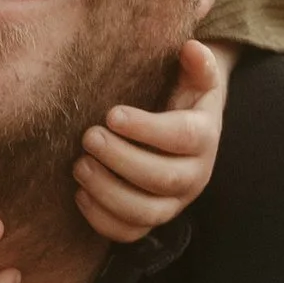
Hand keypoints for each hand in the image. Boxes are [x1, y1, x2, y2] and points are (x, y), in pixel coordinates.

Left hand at [75, 40, 228, 242]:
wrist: (184, 127)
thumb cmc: (181, 96)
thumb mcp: (195, 76)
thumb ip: (197, 63)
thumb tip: (192, 48)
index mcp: (204, 136)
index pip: (182, 137)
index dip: (147, 128)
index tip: (111, 114)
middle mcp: (194, 176)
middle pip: (163, 179)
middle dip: (121, 160)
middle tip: (88, 137)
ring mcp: (174, 203)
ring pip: (146, 213)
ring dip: (108, 192)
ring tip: (79, 166)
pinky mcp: (151, 219)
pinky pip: (130, 233)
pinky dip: (102, 220)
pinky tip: (79, 193)